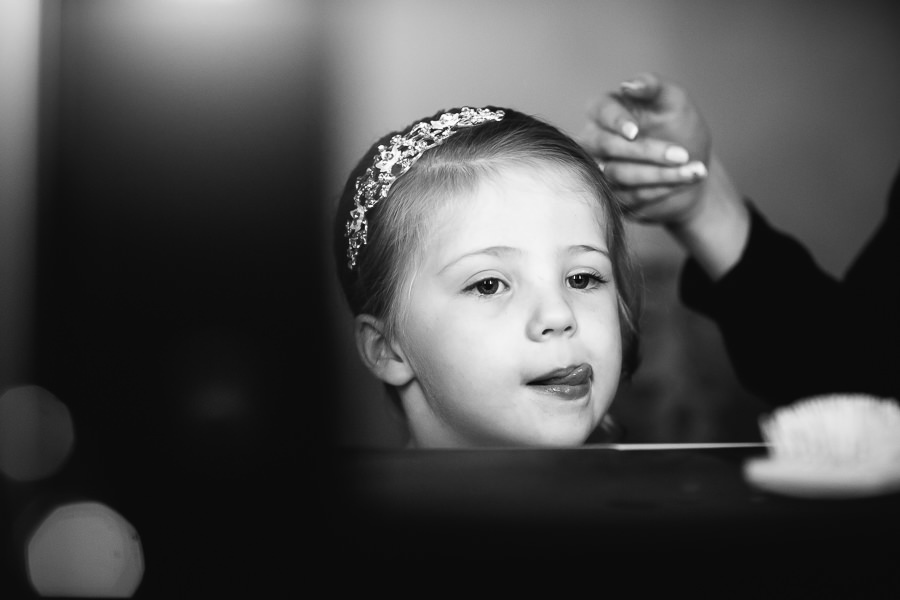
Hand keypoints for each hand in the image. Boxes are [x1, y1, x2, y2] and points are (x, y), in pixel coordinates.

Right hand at [580, 73, 750, 279]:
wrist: (691, 165)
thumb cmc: (679, 126)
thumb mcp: (673, 101)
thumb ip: (653, 86)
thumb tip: (628, 86)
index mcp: (605, 111)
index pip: (600, 111)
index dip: (616, 121)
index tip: (635, 131)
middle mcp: (595, 141)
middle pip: (607, 146)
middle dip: (647, 152)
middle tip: (682, 154)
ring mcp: (600, 170)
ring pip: (617, 175)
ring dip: (659, 174)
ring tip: (694, 170)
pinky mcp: (612, 196)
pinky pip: (629, 196)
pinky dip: (659, 190)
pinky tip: (684, 182)